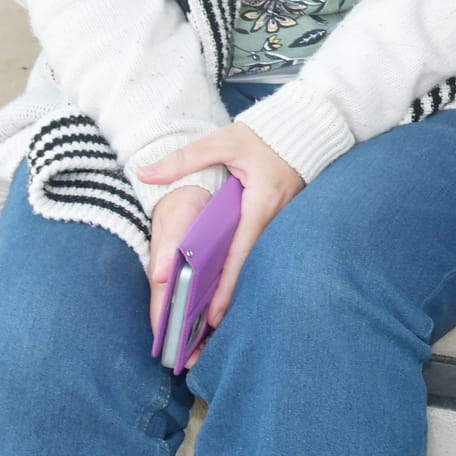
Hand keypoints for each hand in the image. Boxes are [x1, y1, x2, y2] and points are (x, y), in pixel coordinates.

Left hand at [139, 122, 305, 334]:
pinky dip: (244, 267)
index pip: (240, 254)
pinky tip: (230, 281)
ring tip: (212, 318)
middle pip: (248, 265)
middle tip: (206, 331)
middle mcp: (273, 217)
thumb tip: (147, 172)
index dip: (226, 287)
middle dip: (227, 299)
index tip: (211, 315)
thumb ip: (185, 158)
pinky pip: (259, 247)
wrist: (308, 125)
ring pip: (254, 259)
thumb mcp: (225, 141)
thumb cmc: (267, 133)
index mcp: (260, 204)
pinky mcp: (280, 215)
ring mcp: (280, 218)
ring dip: (235, 286)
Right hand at [146, 184, 212, 361]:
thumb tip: (160, 274)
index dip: (166, 329)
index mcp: (163, 268)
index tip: (173, 352)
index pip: (162, 306)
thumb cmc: (182, 202)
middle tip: (195, 362)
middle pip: (177, 314)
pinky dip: (212, 311)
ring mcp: (188, 274)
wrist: (195, 186)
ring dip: (199, 330)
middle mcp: (173, 276)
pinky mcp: (204, 269)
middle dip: (183, 339)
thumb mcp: (175, 217)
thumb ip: (167, 244)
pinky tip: (221, 327)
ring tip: (209, 353)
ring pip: (192, 308)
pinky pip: (207, 295)